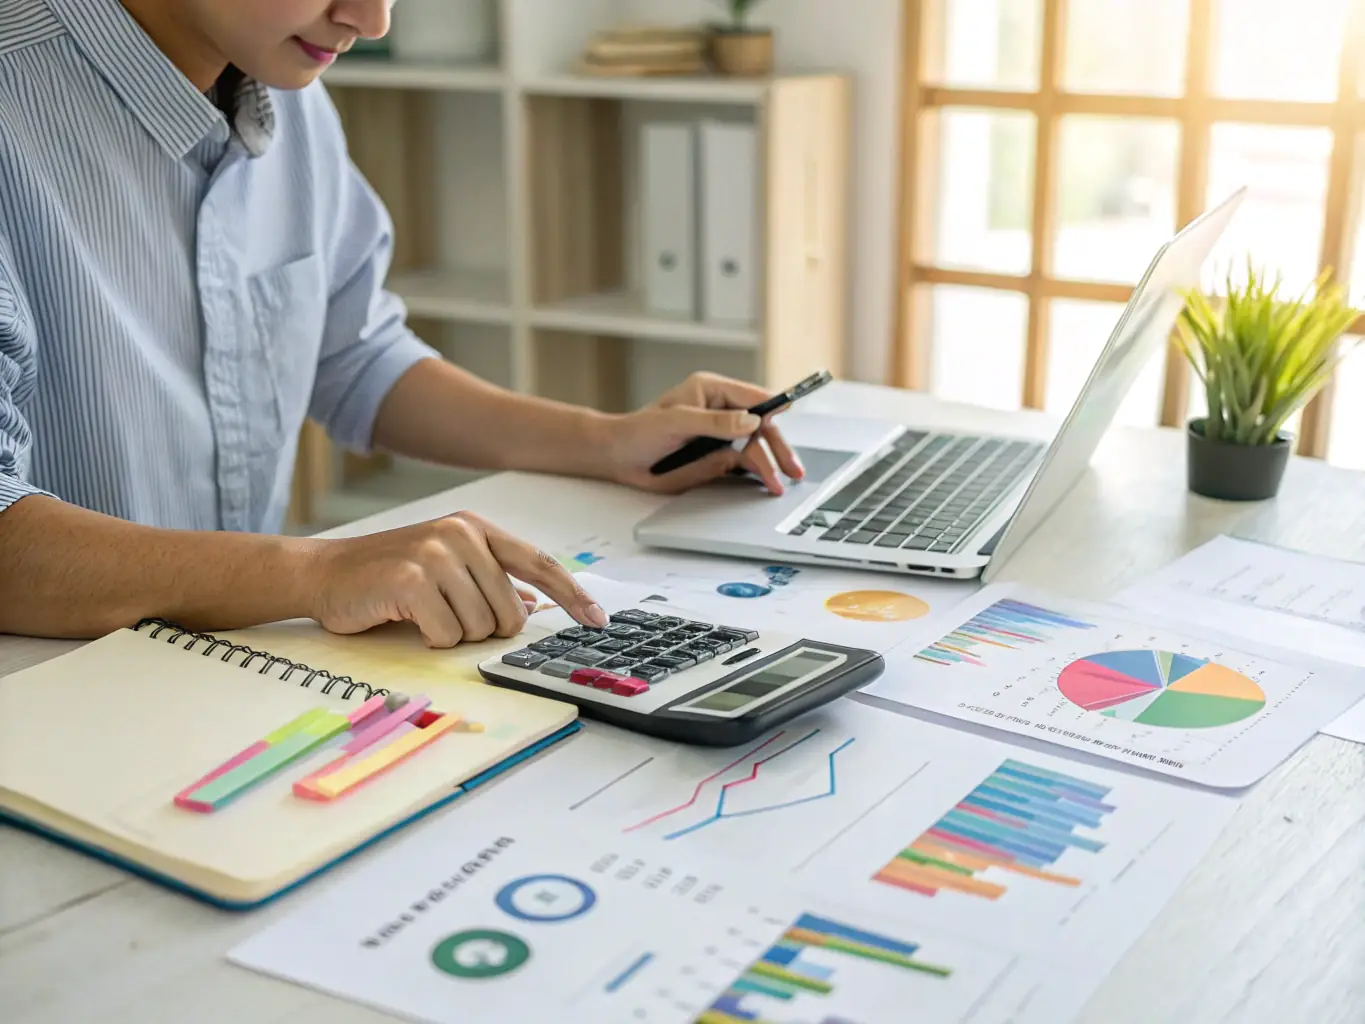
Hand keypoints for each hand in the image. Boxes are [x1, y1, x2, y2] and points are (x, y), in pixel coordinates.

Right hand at [306, 512, 606, 647]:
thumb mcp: (445, 568)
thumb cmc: (387, 576)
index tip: (597, 619)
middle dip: (482, 630)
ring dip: (451, 634)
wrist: (323, 573)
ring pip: (479, 627)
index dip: (573, 594)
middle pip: (509, 612)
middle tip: (444, 618)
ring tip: (421, 614)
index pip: (540, 563)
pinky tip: (406, 618)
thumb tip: (534, 603)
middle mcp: (460, 534)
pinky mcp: (411, 578)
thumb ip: (491, 581)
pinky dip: (429, 638)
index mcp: (476, 529)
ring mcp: (436, 553)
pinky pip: (446, 633)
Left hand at [607, 372, 805, 494]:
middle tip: (790, 468)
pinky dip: (756, 473)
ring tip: (778, 485)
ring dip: (769, 464)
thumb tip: (752, 422)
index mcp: (712, 391)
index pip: (752, 398)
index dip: (773, 408)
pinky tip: (767, 484)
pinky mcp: (717, 456)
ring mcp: (721, 435)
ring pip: (755, 447)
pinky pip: (742, 463)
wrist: (618, 458)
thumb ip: (716, 423)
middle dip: (776, 447)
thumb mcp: (677, 422)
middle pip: (759, 427)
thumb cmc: (639, 432)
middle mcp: (721, 411)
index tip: (790, 418)